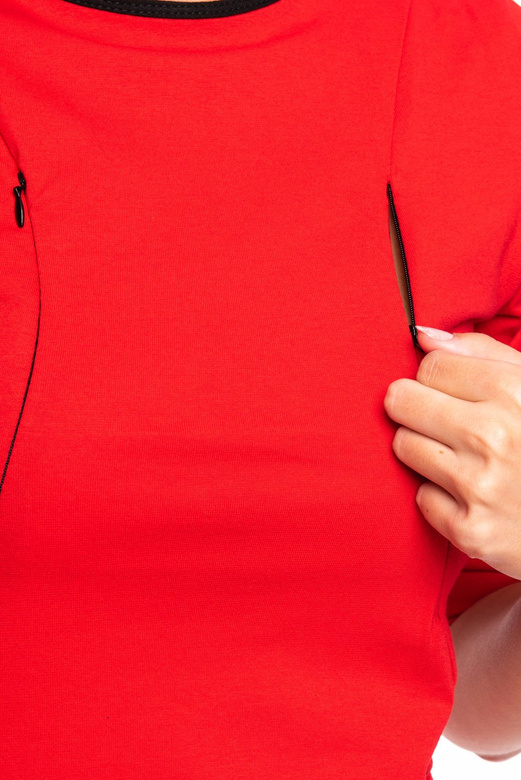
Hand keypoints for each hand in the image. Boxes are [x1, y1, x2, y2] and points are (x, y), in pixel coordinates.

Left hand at [383, 326, 520, 579]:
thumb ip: (481, 353)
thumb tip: (423, 336)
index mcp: (512, 391)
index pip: (430, 366)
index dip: (439, 377)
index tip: (455, 392)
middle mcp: (492, 436)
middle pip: (402, 401)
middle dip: (418, 408)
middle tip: (447, 423)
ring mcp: (479, 486)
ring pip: (403, 446)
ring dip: (426, 451)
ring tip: (463, 457)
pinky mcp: (470, 530)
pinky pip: (420, 497)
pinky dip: (441, 496)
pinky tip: (474, 495)